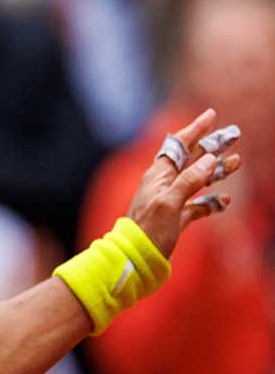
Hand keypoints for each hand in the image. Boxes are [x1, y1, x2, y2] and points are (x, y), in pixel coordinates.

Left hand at [126, 108, 241, 256]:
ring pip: (198, 181)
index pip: (178, 146)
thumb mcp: (169, 203)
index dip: (195, 129)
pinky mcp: (177, 219)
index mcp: (158, 176)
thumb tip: (208, 159)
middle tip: (234, 134)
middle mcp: (164, 185)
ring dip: (217, 171)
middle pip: (192, 160)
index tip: (211, 115)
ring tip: (237, 162)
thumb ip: (189, 180)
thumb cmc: (148, 230)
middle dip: (212, 146)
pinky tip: (225, 200)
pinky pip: (198, 205)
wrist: (135, 259)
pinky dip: (212, 201)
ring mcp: (171, 202)